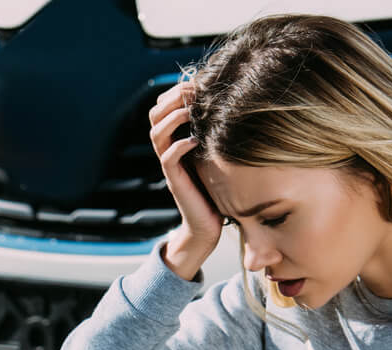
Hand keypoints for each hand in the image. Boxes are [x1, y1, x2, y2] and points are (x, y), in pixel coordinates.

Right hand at [148, 77, 221, 278]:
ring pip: (156, 133)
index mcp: (177, 139)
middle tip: (192, 91)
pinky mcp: (176, 182)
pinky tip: (195, 141)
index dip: (175, 90)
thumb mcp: (218, 153)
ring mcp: (171, 166)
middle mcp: (170, 150)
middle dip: (172, 98)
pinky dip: (179, 146)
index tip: (196, 82)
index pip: (163, 107)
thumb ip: (217, 132)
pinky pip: (168, 158)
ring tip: (190, 110)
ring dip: (173, 117)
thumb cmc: (218, 189)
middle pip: (155, 114)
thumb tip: (236, 105)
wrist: (208, 226)